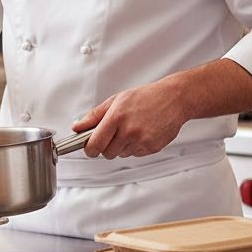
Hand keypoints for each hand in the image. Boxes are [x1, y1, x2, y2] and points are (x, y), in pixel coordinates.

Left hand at [71, 80, 188, 159]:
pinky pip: (135, 154)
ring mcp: (142, 141)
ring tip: (131, 129)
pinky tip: (141, 133)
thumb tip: (77, 128)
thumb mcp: (115, 100)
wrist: (174, 99)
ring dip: (121, 147)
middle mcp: (129, 130)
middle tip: (112, 135)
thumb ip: (94, 116)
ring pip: (121, 154)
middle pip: (107, 153)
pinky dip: (135, 147)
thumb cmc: (145, 97)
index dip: (89, 149)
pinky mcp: (152, 148)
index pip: (95, 143)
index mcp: (116, 117)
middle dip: (106, 147)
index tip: (88, 148)